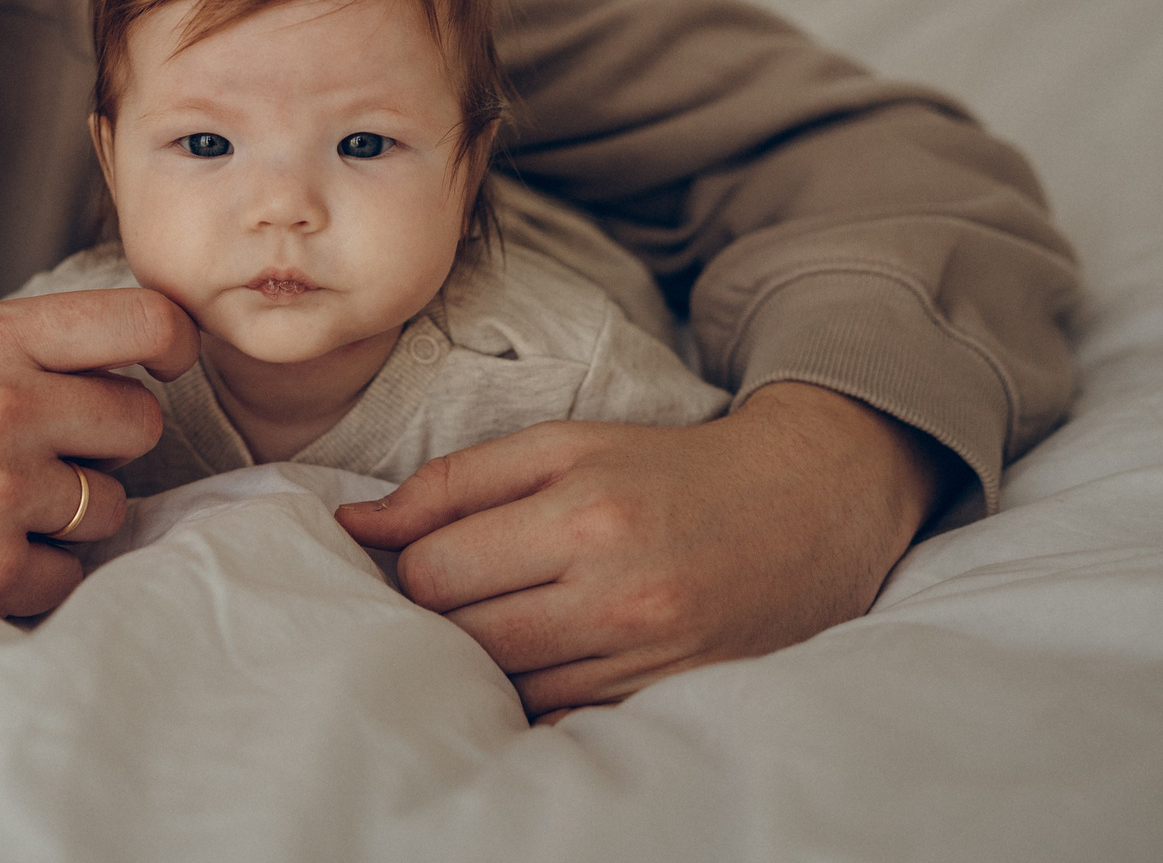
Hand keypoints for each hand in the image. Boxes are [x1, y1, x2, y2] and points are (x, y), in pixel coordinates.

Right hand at [0, 287, 196, 706]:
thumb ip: (23, 343)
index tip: (166, 366)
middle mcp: (4, 404)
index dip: (173, 345)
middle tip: (44, 452)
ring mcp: (0, 489)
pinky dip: (34, 573)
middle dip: (105, 443)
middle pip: (138, 424)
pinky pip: (69, 575)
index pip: (141, 322)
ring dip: (71, 513)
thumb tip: (129, 355)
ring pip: (112, 506)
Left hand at [335, 382, 949, 718]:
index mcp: (583, 509)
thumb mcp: (563, 445)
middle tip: (451, 590)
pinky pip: (559, 716)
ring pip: (504, 684)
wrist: (807, 506)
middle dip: (436, 615)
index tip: (417, 555)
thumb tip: (355, 526)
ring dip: (482, 658)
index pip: (435, 569)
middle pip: (460, 632)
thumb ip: (452, 483)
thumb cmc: (667, 467)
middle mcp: (615, 587)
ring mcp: (644, 652)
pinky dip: (534, 691)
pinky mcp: (665, 694)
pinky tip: (544, 654)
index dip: (407, 566)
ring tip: (500, 616)